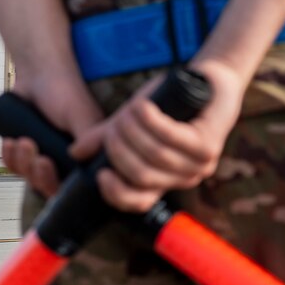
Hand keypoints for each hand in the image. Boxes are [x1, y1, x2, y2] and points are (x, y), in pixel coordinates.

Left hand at [2, 69, 102, 195]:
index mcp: (87, 157)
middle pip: (50, 186)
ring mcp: (46, 157)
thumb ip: (90, 144)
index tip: (49, 163)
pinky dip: (9, 158)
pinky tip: (9, 142)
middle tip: (37, 156)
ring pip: (30, 177)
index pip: (77, 186)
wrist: (39, 73)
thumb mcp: (83, 118)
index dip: (60, 183)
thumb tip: (88, 173)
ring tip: (22, 141)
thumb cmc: (65, 91)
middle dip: (38, 174)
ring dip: (22, 163)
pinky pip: (13, 167)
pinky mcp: (26, 152)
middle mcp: (68, 161)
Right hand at [70, 59, 247, 212]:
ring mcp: (200, 164)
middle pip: (140, 174)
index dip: (116, 193)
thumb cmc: (169, 104)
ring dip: (133, 129)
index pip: (139, 203)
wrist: (207, 81)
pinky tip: (143, 106)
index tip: (100, 174)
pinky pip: (170, 136)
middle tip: (117, 123)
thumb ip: (106, 138)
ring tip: (130, 110)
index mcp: (165, 180)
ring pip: (154, 155)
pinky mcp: (208, 145)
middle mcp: (184, 178)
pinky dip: (150, 119)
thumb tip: (76, 154)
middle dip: (119, 147)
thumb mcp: (131, 122)